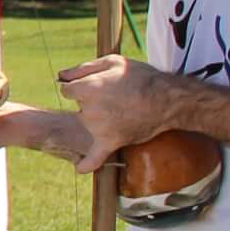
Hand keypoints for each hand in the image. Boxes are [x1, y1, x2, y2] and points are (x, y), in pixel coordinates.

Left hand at [57, 52, 177, 170]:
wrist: (169, 99)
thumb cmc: (141, 77)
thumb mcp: (112, 62)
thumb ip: (82, 68)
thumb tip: (60, 77)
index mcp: (87, 88)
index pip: (67, 90)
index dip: (81, 86)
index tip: (97, 85)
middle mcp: (90, 110)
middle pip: (80, 106)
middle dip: (93, 100)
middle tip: (117, 96)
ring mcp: (99, 128)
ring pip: (88, 123)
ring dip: (98, 118)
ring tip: (122, 109)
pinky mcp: (111, 142)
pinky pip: (94, 158)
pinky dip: (86, 164)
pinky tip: (78, 168)